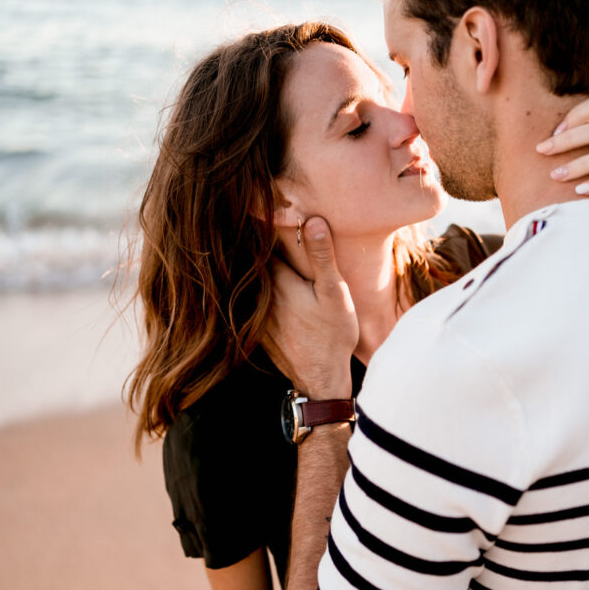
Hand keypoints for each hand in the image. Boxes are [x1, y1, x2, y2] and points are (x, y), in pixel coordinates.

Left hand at [264, 217, 358, 398]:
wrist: (321, 378)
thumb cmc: (332, 334)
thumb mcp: (334, 292)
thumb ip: (322, 256)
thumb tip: (312, 220)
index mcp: (277, 282)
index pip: (261, 246)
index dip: (263, 228)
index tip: (266, 211)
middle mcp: (261, 297)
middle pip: (255, 264)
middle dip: (259, 248)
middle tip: (263, 227)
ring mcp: (257, 315)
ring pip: (254, 285)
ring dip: (259, 272)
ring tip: (264, 254)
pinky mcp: (259, 330)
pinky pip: (255, 304)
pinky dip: (260, 294)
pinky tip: (272, 292)